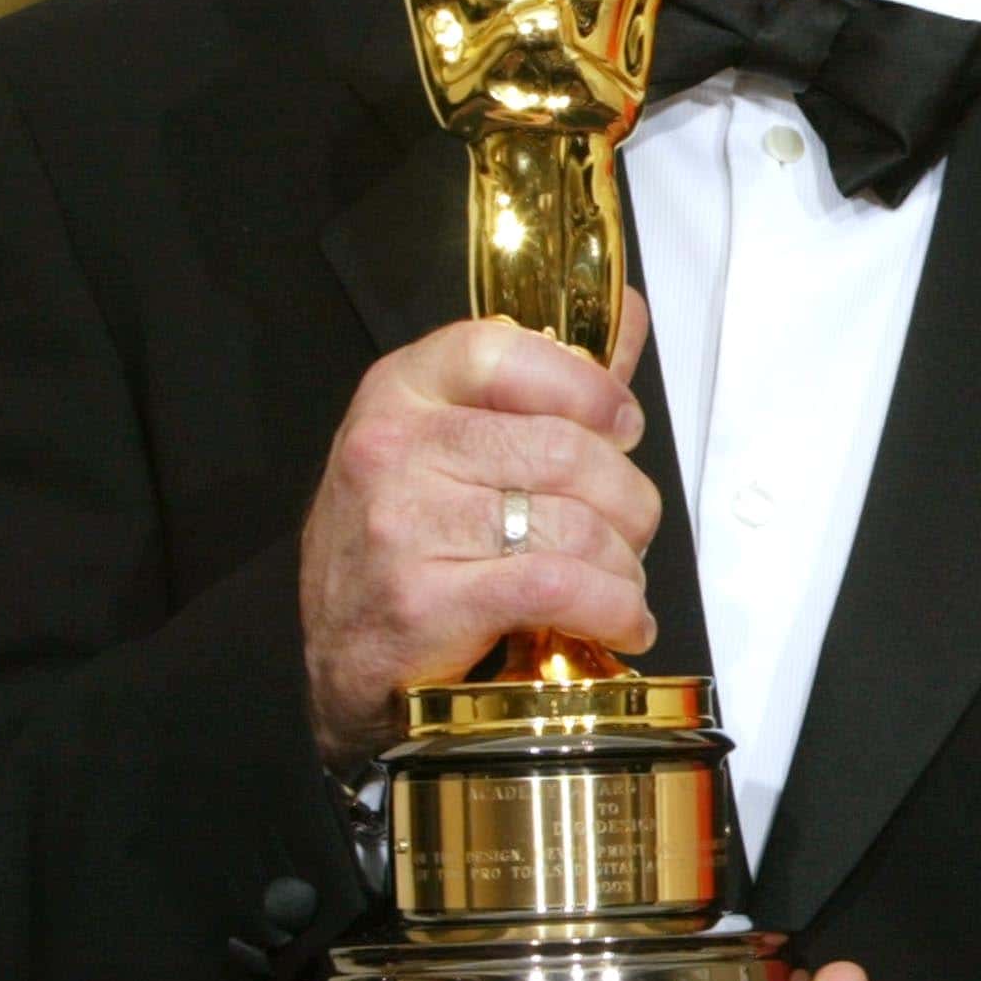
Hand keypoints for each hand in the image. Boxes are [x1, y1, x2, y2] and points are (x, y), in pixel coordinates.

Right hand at [299, 298, 657, 761]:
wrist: (346, 665)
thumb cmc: (408, 547)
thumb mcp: (450, 447)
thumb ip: (544, 382)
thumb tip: (625, 315)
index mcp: (400, 392)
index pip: (503, 350)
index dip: (585, 386)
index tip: (622, 425)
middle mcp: (392, 450)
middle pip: (565, 450)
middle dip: (628, 499)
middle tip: (634, 529)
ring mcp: (402, 526)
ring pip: (574, 525)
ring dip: (625, 564)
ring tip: (624, 582)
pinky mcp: (424, 602)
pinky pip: (558, 588)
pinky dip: (613, 609)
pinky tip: (621, 623)